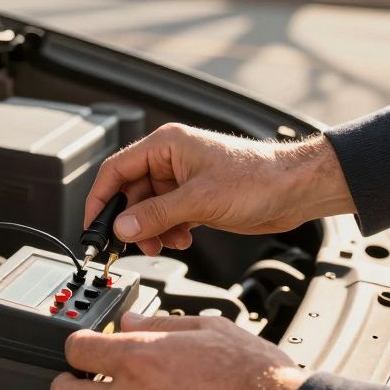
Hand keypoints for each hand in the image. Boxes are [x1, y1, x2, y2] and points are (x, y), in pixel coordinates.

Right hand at [84, 125, 353, 254]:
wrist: (295, 189)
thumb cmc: (258, 178)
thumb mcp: (198, 200)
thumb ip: (155, 215)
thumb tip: (122, 227)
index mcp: (166, 145)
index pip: (117, 169)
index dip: (101, 198)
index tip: (94, 225)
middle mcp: (171, 159)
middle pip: (131, 191)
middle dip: (131, 220)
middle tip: (132, 243)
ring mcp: (184, 179)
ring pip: (149, 207)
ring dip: (151, 229)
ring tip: (164, 243)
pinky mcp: (197, 197)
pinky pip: (168, 215)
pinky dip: (168, 231)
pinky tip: (182, 240)